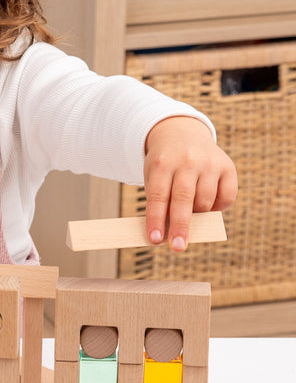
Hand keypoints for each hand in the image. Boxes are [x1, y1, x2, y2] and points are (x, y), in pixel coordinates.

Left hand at [143, 116, 236, 251]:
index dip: (156, 220)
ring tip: (190, 214)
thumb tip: (170, 234)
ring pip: (205, 201)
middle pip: (183, 199)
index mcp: (163, 163)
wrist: (181, 134)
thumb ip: (160, 202)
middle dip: (180, 226)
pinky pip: (226, 197)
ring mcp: (210, 163)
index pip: (158, 196)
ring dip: (197, 215)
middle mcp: (187, 161)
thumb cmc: (164, 166)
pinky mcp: (228, 167)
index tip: (154, 240)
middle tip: (177, 247)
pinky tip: (208, 207)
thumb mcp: (154, 177)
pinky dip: (217, 208)